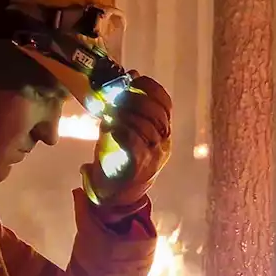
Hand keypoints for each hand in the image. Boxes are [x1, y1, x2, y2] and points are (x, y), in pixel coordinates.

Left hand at [81, 73, 171, 209]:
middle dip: (135, 99)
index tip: (134, 79)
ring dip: (126, 115)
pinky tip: (111, 129)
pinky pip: (135, 145)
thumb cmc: (120, 161)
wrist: (117, 198)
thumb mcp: (125, 131)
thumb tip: (127, 77)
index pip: (165, 104)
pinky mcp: (140, 168)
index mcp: (162, 133)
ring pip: (146, 127)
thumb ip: (126, 109)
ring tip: (110, 113)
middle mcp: (163, 144)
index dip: (151, 88)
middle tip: (117, 96)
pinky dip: (122, 133)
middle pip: (156, 113)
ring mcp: (153, 157)